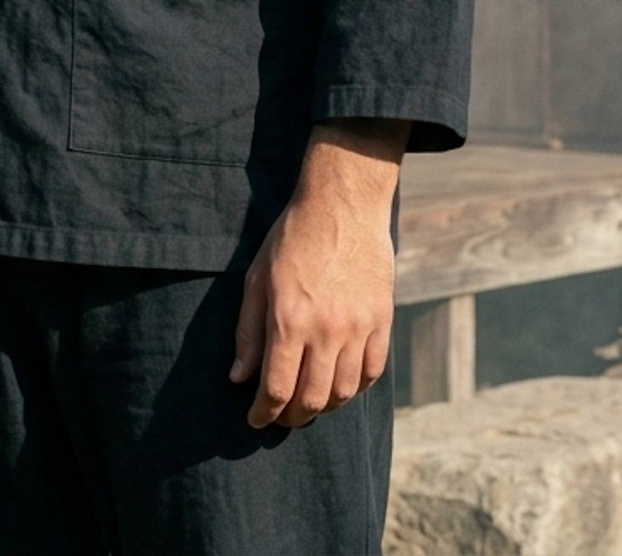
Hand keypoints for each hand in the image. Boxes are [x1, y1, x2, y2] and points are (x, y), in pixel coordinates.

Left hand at [230, 118, 406, 428]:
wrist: (343, 204)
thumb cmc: (292, 237)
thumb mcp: (258, 278)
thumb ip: (248, 331)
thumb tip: (239, 378)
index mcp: (289, 319)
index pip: (276, 388)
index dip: (263, 413)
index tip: (256, 418)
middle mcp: (326, 330)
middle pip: (311, 400)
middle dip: (291, 417)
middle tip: (281, 416)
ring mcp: (358, 327)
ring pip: (343, 393)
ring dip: (323, 407)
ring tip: (309, 402)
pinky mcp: (382, 321)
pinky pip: (371, 373)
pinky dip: (354, 388)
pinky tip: (340, 384)